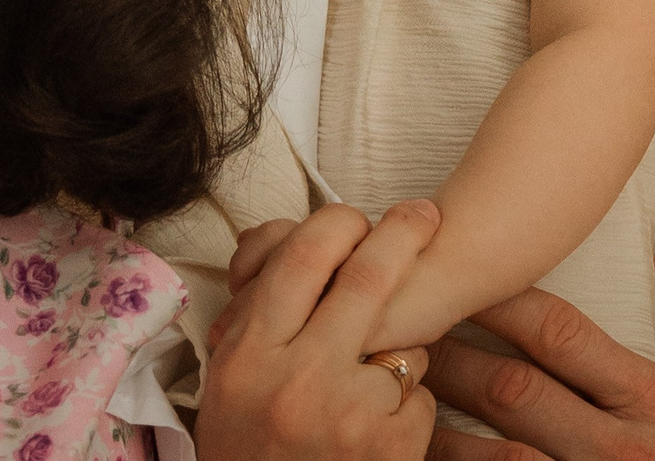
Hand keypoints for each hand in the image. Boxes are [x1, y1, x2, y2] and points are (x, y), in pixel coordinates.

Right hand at [192, 201, 441, 460]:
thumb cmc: (246, 455)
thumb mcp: (230, 383)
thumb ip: (258, 318)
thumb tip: (290, 242)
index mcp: (248, 356)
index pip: (303, 257)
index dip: (338, 224)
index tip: (357, 218)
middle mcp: (297, 379)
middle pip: (368, 276)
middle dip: (404, 234)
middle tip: (424, 217)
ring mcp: (348, 414)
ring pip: (405, 343)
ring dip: (402, 351)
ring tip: (374, 376)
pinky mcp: (390, 448)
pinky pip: (420, 400)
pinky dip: (408, 410)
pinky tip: (378, 433)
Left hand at [418, 259, 654, 460]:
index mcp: (652, 398)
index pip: (562, 335)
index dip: (505, 302)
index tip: (462, 273)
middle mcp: (617, 445)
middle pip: (513, 389)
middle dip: (453, 356)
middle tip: (403, 329)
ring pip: (496, 455)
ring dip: (441, 427)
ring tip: (398, 399)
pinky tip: (433, 459)